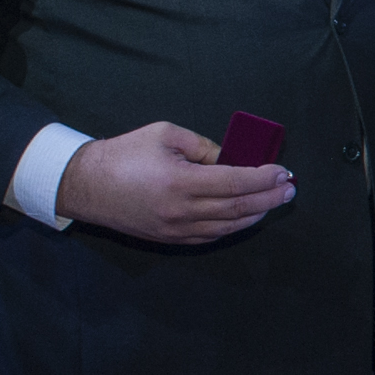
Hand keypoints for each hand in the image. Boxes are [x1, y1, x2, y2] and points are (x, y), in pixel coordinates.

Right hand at [57, 119, 293, 245]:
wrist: (85, 185)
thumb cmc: (123, 154)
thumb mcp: (165, 135)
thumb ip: (204, 147)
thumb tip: (232, 159)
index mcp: (181, 182)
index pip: (236, 182)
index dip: (264, 178)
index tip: (282, 171)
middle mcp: (182, 211)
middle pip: (239, 207)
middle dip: (270, 198)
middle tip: (290, 188)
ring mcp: (176, 229)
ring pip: (229, 226)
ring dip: (257, 214)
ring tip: (276, 200)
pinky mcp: (170, 239)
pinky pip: (211, 236)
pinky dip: (234, 226)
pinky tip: (248, 215)